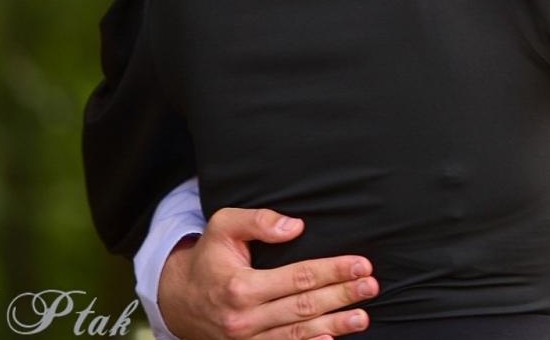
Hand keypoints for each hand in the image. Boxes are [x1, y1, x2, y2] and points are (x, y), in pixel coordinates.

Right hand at [157, 208, 375, 339]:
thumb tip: (295, 226)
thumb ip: (258, 221)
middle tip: (371, 287)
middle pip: (304, 307)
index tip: (361, 264)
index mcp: (241, 286)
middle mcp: (244, 318)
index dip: (333, 271)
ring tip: (363, 316)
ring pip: (297, 334)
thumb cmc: (208, 257)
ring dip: (335, 325)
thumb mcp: (223, 226)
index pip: (299, 277)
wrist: (178, 299)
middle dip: (341, 296)